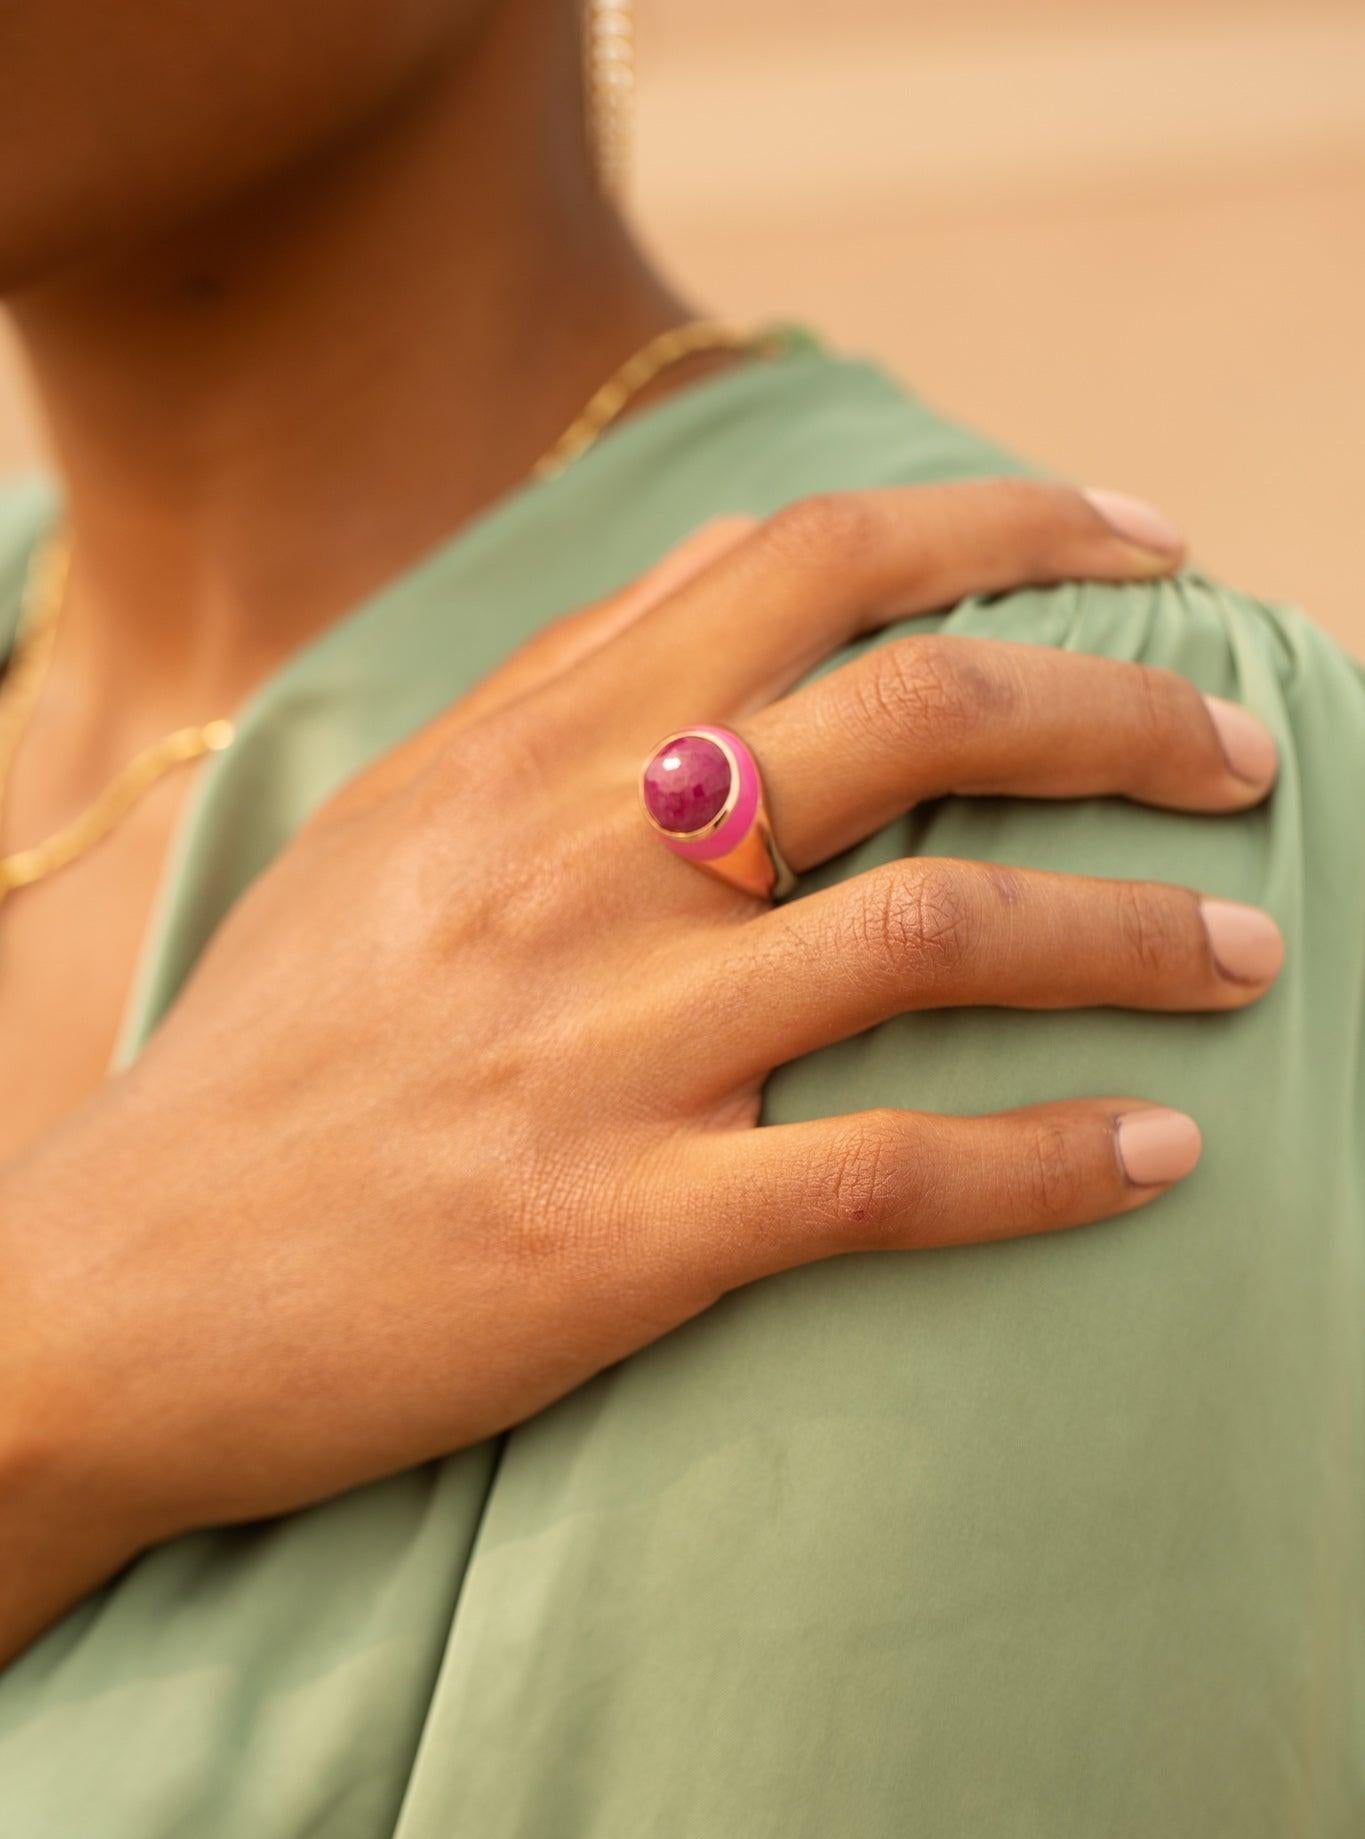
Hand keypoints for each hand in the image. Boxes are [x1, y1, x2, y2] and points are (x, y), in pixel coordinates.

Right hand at [3, 483, 1280, 1633]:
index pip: (806, 563)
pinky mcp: (617, 1235)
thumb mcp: (390, 825)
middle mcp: (573, 869)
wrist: (120, 1293)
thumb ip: (563, 684)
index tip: (1146, 550)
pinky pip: (885, 1176)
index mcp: (523, 752)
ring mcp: (600, 1052)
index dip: (1010, 528)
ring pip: (936, 934)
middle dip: (1125, 715)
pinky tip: (1155, 1158)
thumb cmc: (276, 1058)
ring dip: (1132, 938)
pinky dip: (1050, 1163)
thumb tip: (741, 563)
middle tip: (1245, 757)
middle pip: (915, 715)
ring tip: (1247, 954)